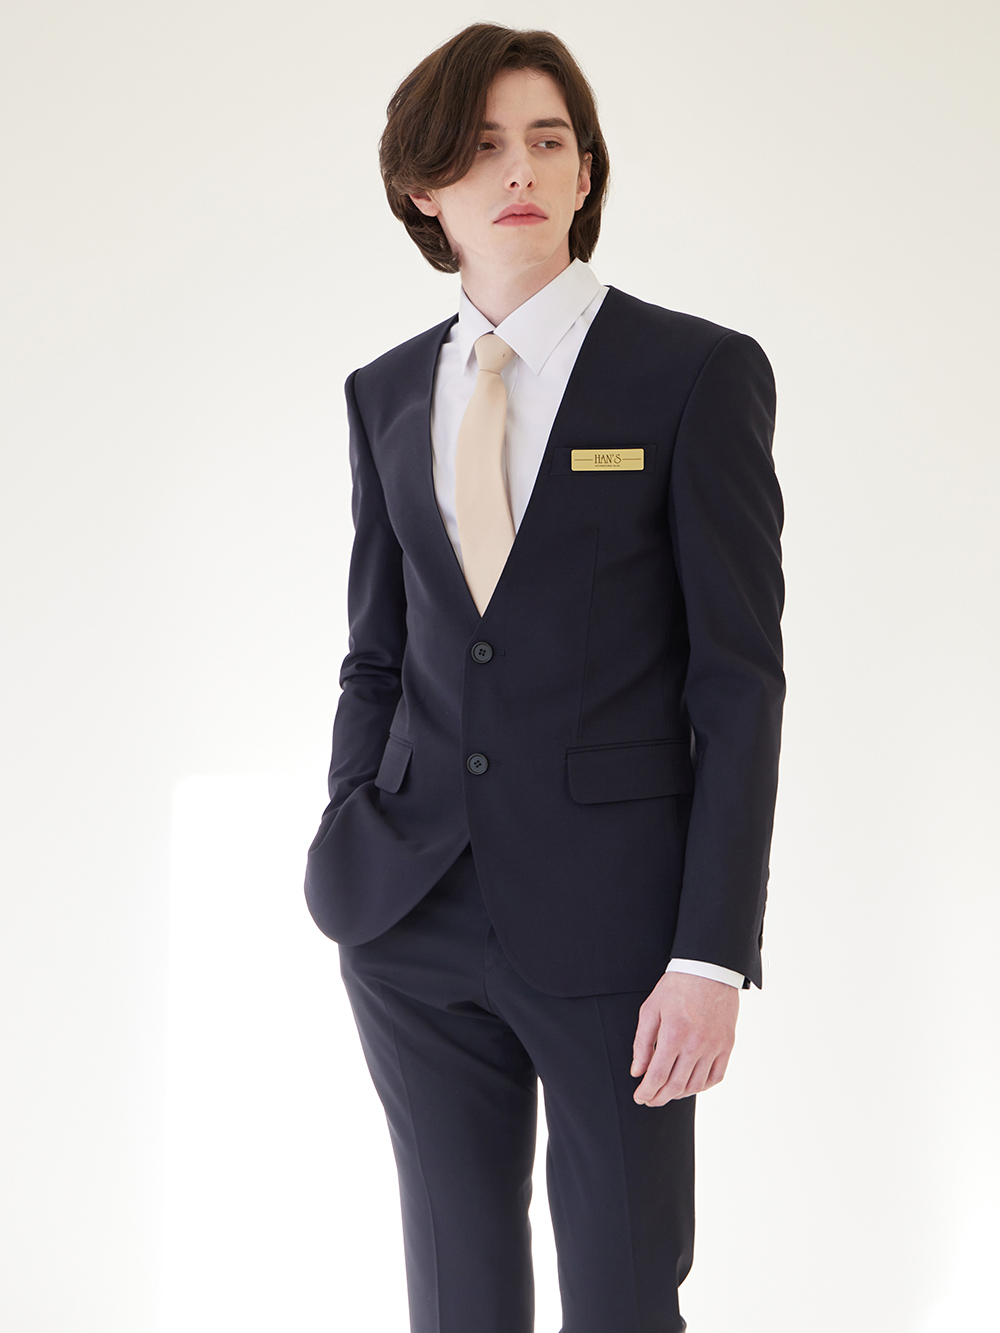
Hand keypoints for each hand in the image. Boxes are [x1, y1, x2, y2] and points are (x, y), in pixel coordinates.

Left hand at [630, 971, 738, 1105]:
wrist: (709, 970)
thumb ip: (642, 1043)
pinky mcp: (727, 1045)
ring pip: (695, 1085)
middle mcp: (696, 1044)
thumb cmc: (676, 987)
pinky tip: (690, 1084)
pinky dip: (702, 1086)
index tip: (639, 1096)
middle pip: (676, 1086)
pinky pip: (716, 1077)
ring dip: (678, 1094)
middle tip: (649, 1099)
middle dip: (659, 1097)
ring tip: (667, 1092)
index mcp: (674, 1034)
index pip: (657, 1076)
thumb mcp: (650, 1009)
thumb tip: (637, 1072)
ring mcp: (714, 1046)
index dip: (646, 1091)